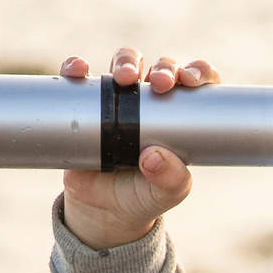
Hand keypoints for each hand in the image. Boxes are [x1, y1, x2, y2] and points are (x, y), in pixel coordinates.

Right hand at [57, 47, 218, 250]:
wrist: (103, 212)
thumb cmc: (143, 196)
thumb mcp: (166, 193)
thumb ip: (170, 179)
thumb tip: (154, 157)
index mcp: (177, 114)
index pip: (193, 82)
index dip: (197, 71)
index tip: (191, 81)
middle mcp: (149, 100)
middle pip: (159, 67)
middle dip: (163, 67)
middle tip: (161, 84)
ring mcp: (116, 99)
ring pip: (123, 63)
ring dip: (126, 61)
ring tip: (123, 78)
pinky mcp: (85, 104)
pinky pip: (79, 77)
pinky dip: (76, 68)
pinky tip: (77, 70)